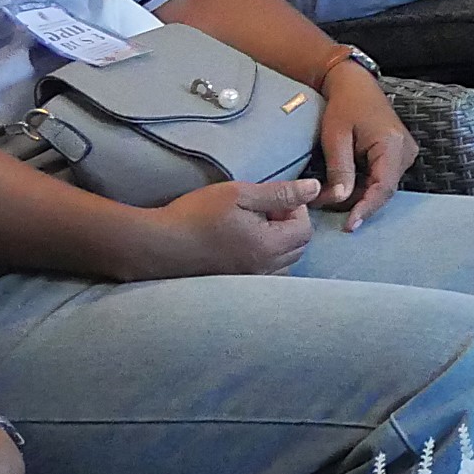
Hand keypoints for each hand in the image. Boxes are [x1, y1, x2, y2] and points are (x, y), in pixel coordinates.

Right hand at [142, 177, 321, 278]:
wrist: (157, 245)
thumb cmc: (196, 215)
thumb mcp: (240, 194)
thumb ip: (281, 192)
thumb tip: (316, 188)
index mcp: (268, 246)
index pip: (305, 229)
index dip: (296, 208)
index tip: (273, 198)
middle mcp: (263, 269)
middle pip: (299, 247)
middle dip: (290, 224)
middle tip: (263, 209)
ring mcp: (249, 280)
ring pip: (285, 262)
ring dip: (280, 241)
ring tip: (253, 224)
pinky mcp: (235, 284)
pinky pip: (266, 273)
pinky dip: (266, 257)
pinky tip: (244, 241)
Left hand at [315, 64, 413, 226]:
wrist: (354, 84)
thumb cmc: (344, 106)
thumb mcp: (336, 137)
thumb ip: (340, 169)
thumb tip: (341, 199)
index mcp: (393, 145)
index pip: (383, 187)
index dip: (366, 208)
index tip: (349, 226)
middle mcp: (405, 151)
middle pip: (383, 189)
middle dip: (355, 202)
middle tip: (324, 205)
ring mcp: (404, 153)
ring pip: (381, 186)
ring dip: (356, 194)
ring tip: (327, 195)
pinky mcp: (397, 154)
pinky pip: (380, 177)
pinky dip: (361, 184)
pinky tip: (340, 185)